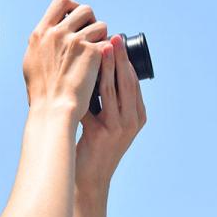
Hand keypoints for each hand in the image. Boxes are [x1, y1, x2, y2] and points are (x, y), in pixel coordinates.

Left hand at [75, 34, 146, 192]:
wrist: (88, 180)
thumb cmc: (94, 150)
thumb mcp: (108, 124)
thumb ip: (107, 103)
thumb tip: (97, 72)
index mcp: (137, 116)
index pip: (133, 82)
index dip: (126, 61)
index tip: (117, 40)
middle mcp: (132, 121)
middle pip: (126, 82)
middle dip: (119, 58)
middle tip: (112, 37)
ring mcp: (118, 128)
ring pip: (112, 91)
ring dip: (106, 68)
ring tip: (100, 49)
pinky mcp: (102, 135)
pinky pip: (93, 106)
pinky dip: (86, 89)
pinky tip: (79, 75)